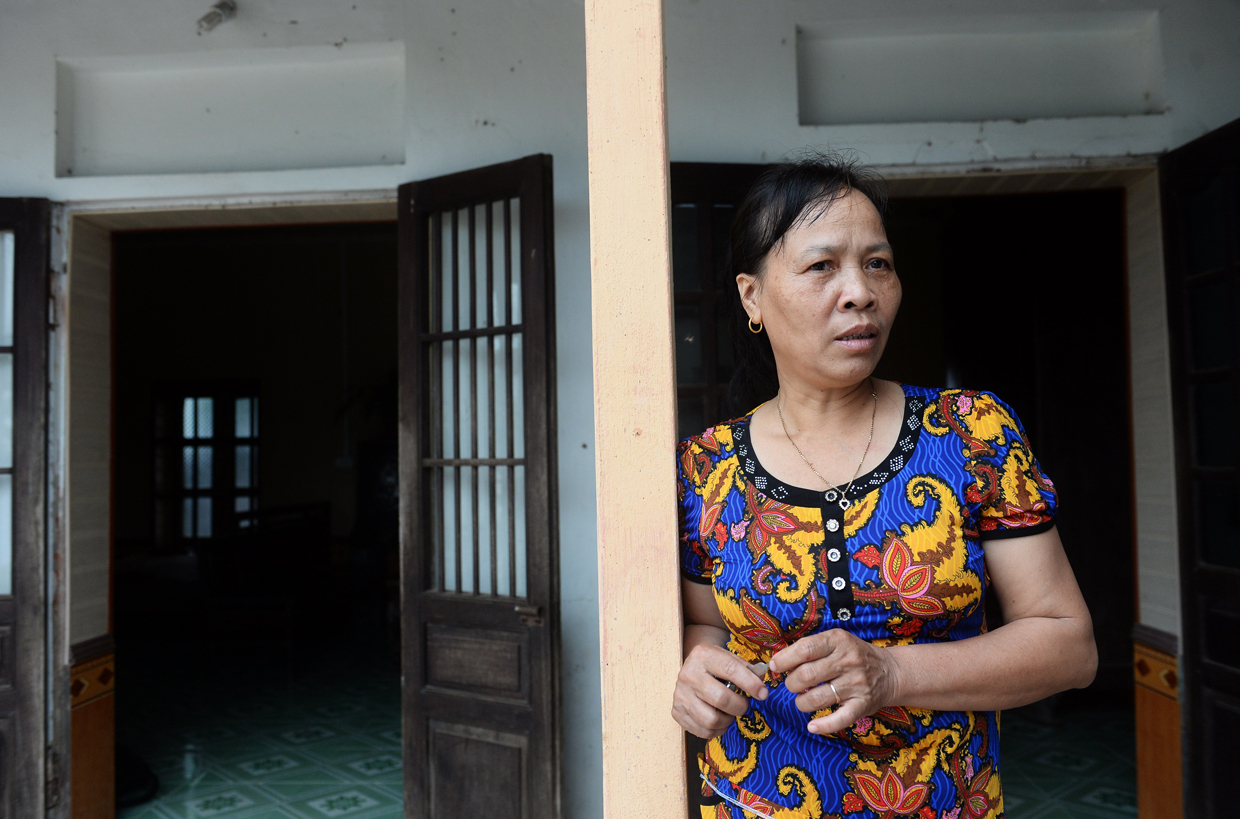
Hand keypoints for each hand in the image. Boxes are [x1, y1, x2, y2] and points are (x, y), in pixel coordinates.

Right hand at [671, 643, 768, 738]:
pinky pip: (702, 731)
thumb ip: (747, 670)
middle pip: (721, 699)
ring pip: (711, 720)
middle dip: (739, 706)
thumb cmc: (715, 665)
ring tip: (729, 713)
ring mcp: (680, 694)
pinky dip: (716, 730)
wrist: (691, 668)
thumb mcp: (729, 658)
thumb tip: (762, 688)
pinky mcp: (677, 712)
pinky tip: (718, 720)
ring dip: (728, 721)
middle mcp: (688, 674)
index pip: (730, 669)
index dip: (750, 684)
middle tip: (743, 705)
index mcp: (703, 656)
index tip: (763, 694)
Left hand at [769, 629, 900, 734]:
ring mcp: (856, 684)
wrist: (890, 672)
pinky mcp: (862, 705)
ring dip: (801, 703)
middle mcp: (848, 661)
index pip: (805, 650)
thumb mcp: (836, 641)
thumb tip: (778, 662)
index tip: (775, 666)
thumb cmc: (853, 655)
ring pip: (816, 698)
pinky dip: (823, 725)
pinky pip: (839, 719)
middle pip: (806, 675)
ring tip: (802, 700)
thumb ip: (810, 648)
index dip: (784, 659)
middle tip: (792, 684)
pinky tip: (812, 726)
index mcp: (838, 641)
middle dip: (791, 683)